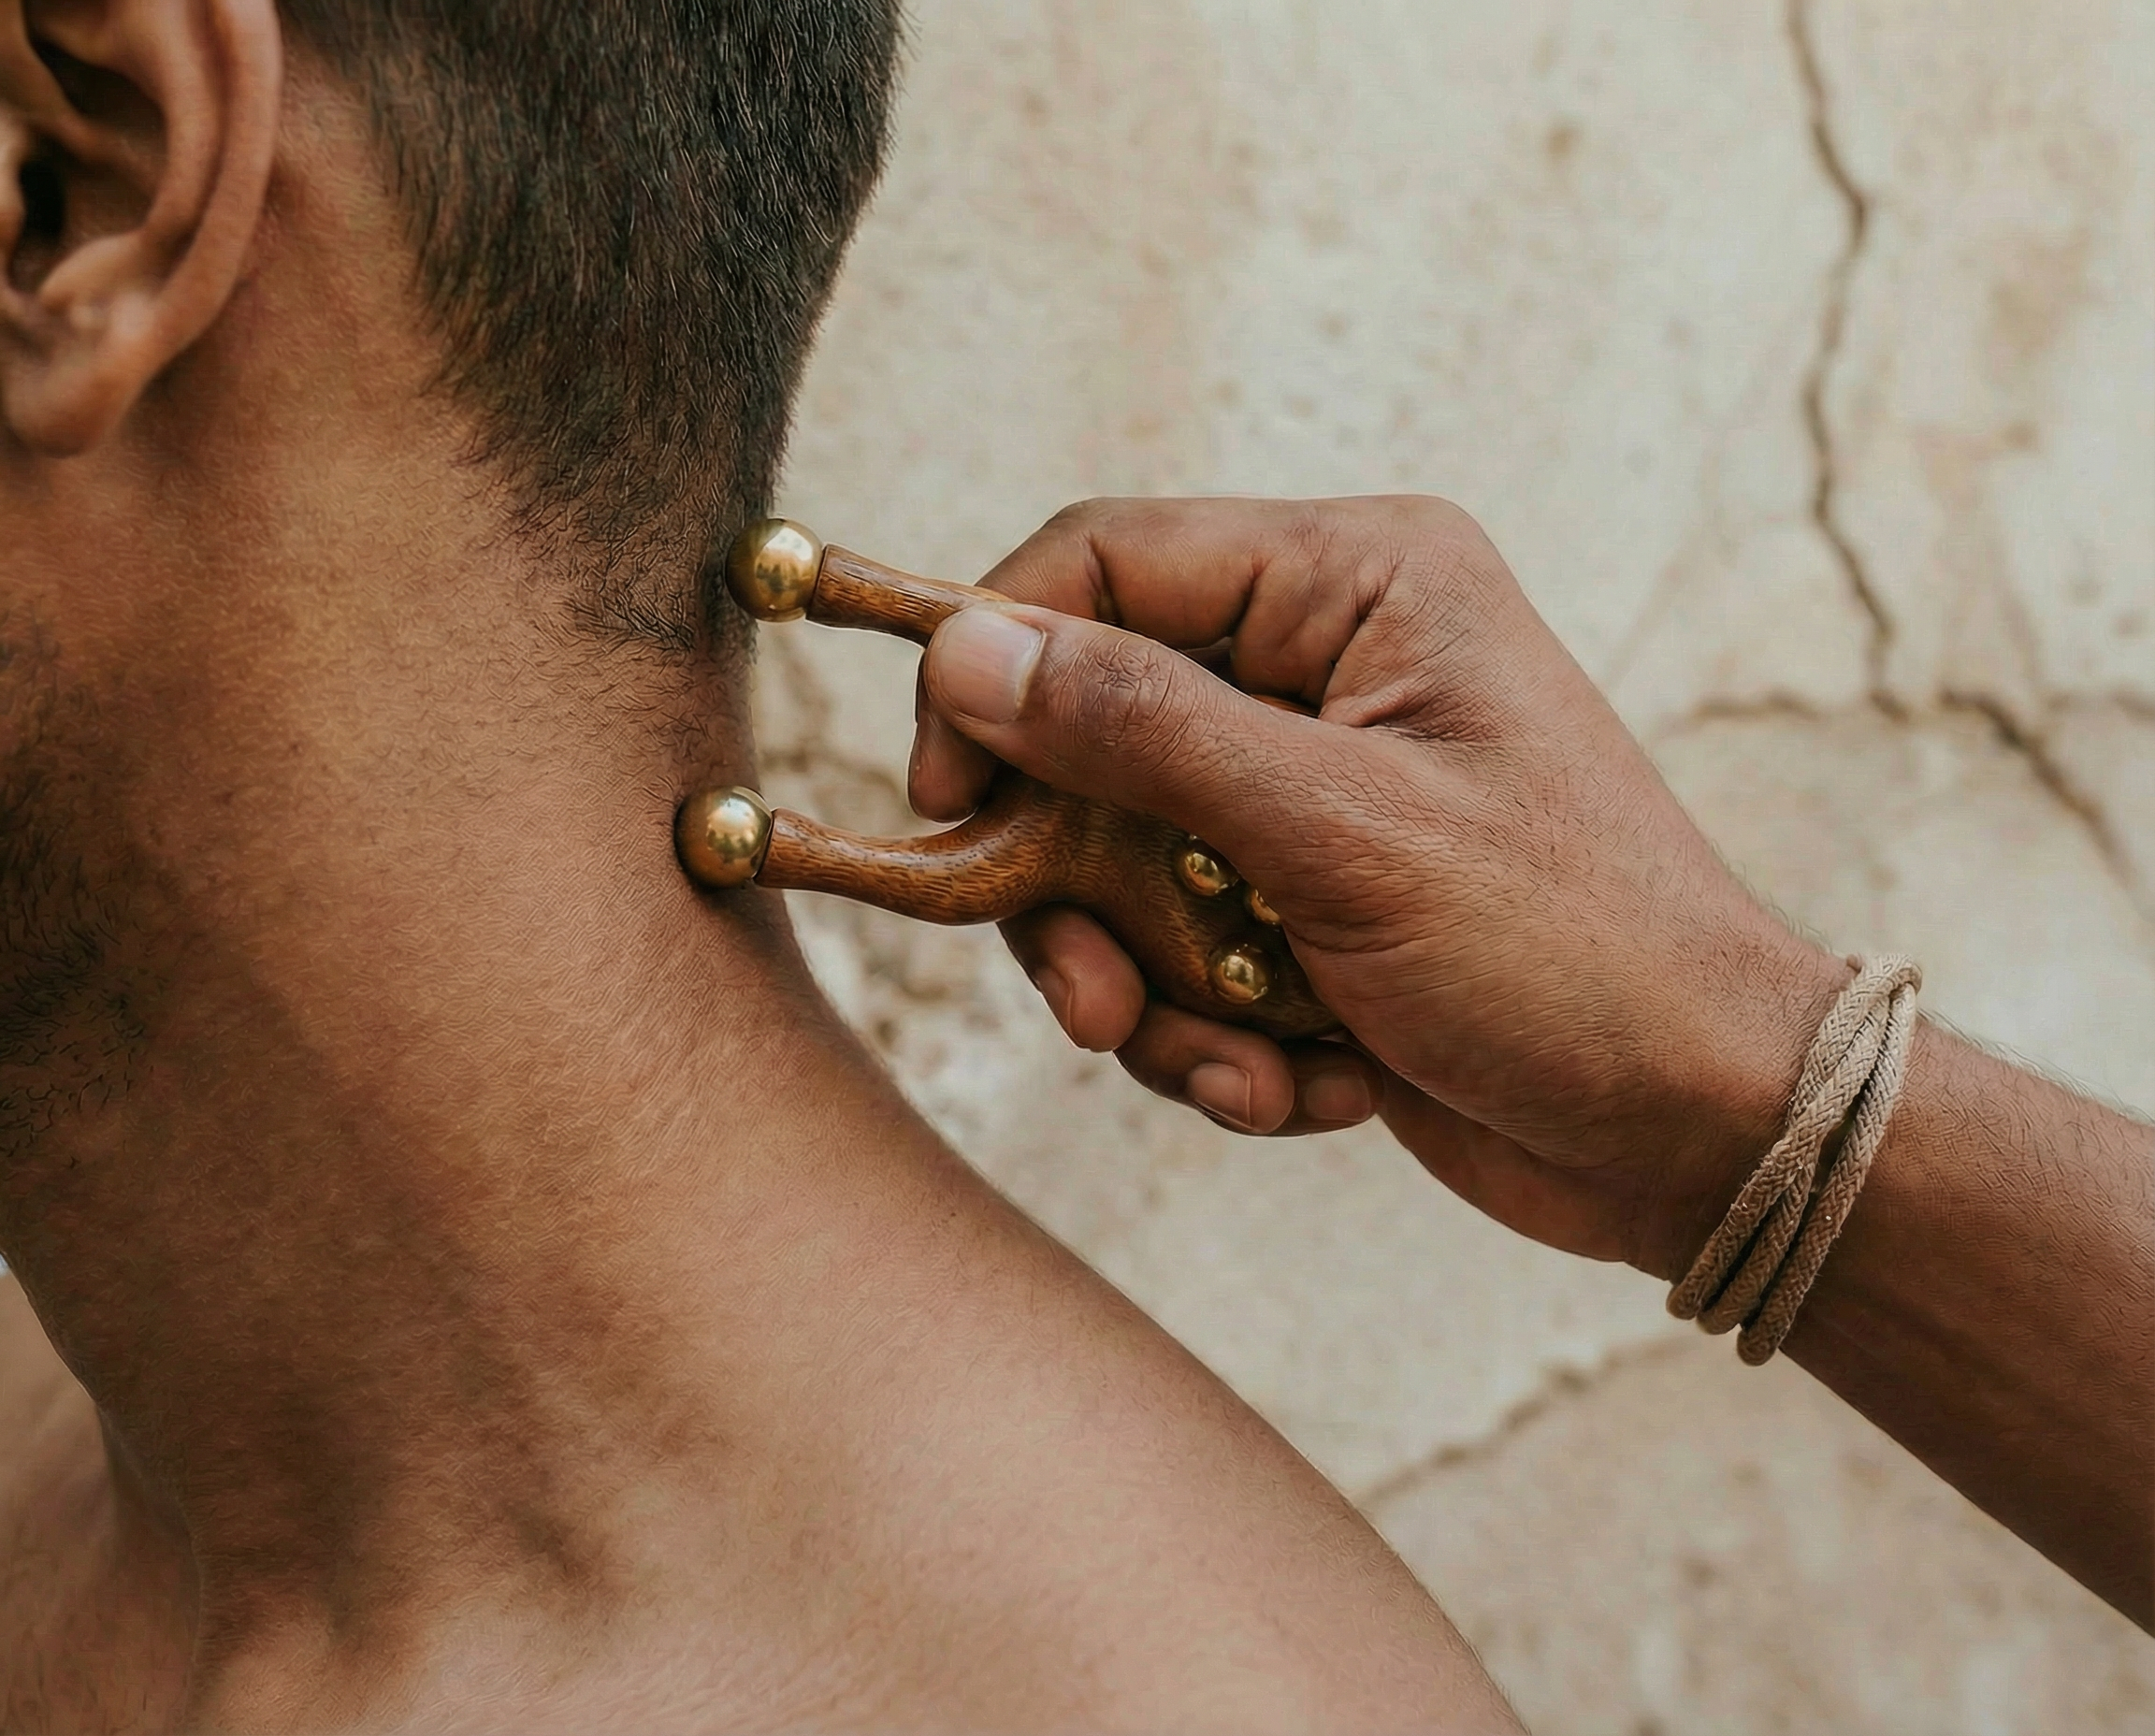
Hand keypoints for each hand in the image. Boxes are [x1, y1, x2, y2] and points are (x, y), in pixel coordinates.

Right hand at [909, 497, 1850, 1277]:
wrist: (1703, 1132)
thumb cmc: (1570, 954)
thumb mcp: (1340, 833)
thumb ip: (1142, 731)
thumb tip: (967, 649)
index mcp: (1357, 583)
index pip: (1102, 564)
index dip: (997, 669)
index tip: (945, 801)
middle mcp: (1329, 666)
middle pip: (1093, 734)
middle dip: (1082, 890)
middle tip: (1092, 1001)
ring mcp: (1317, 791)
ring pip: (1123, 862)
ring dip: (1152, 989)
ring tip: (1235, 1065)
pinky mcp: (1310, 903)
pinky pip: (1182, 949)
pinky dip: (1217, 1035)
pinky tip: (1307, 1086)